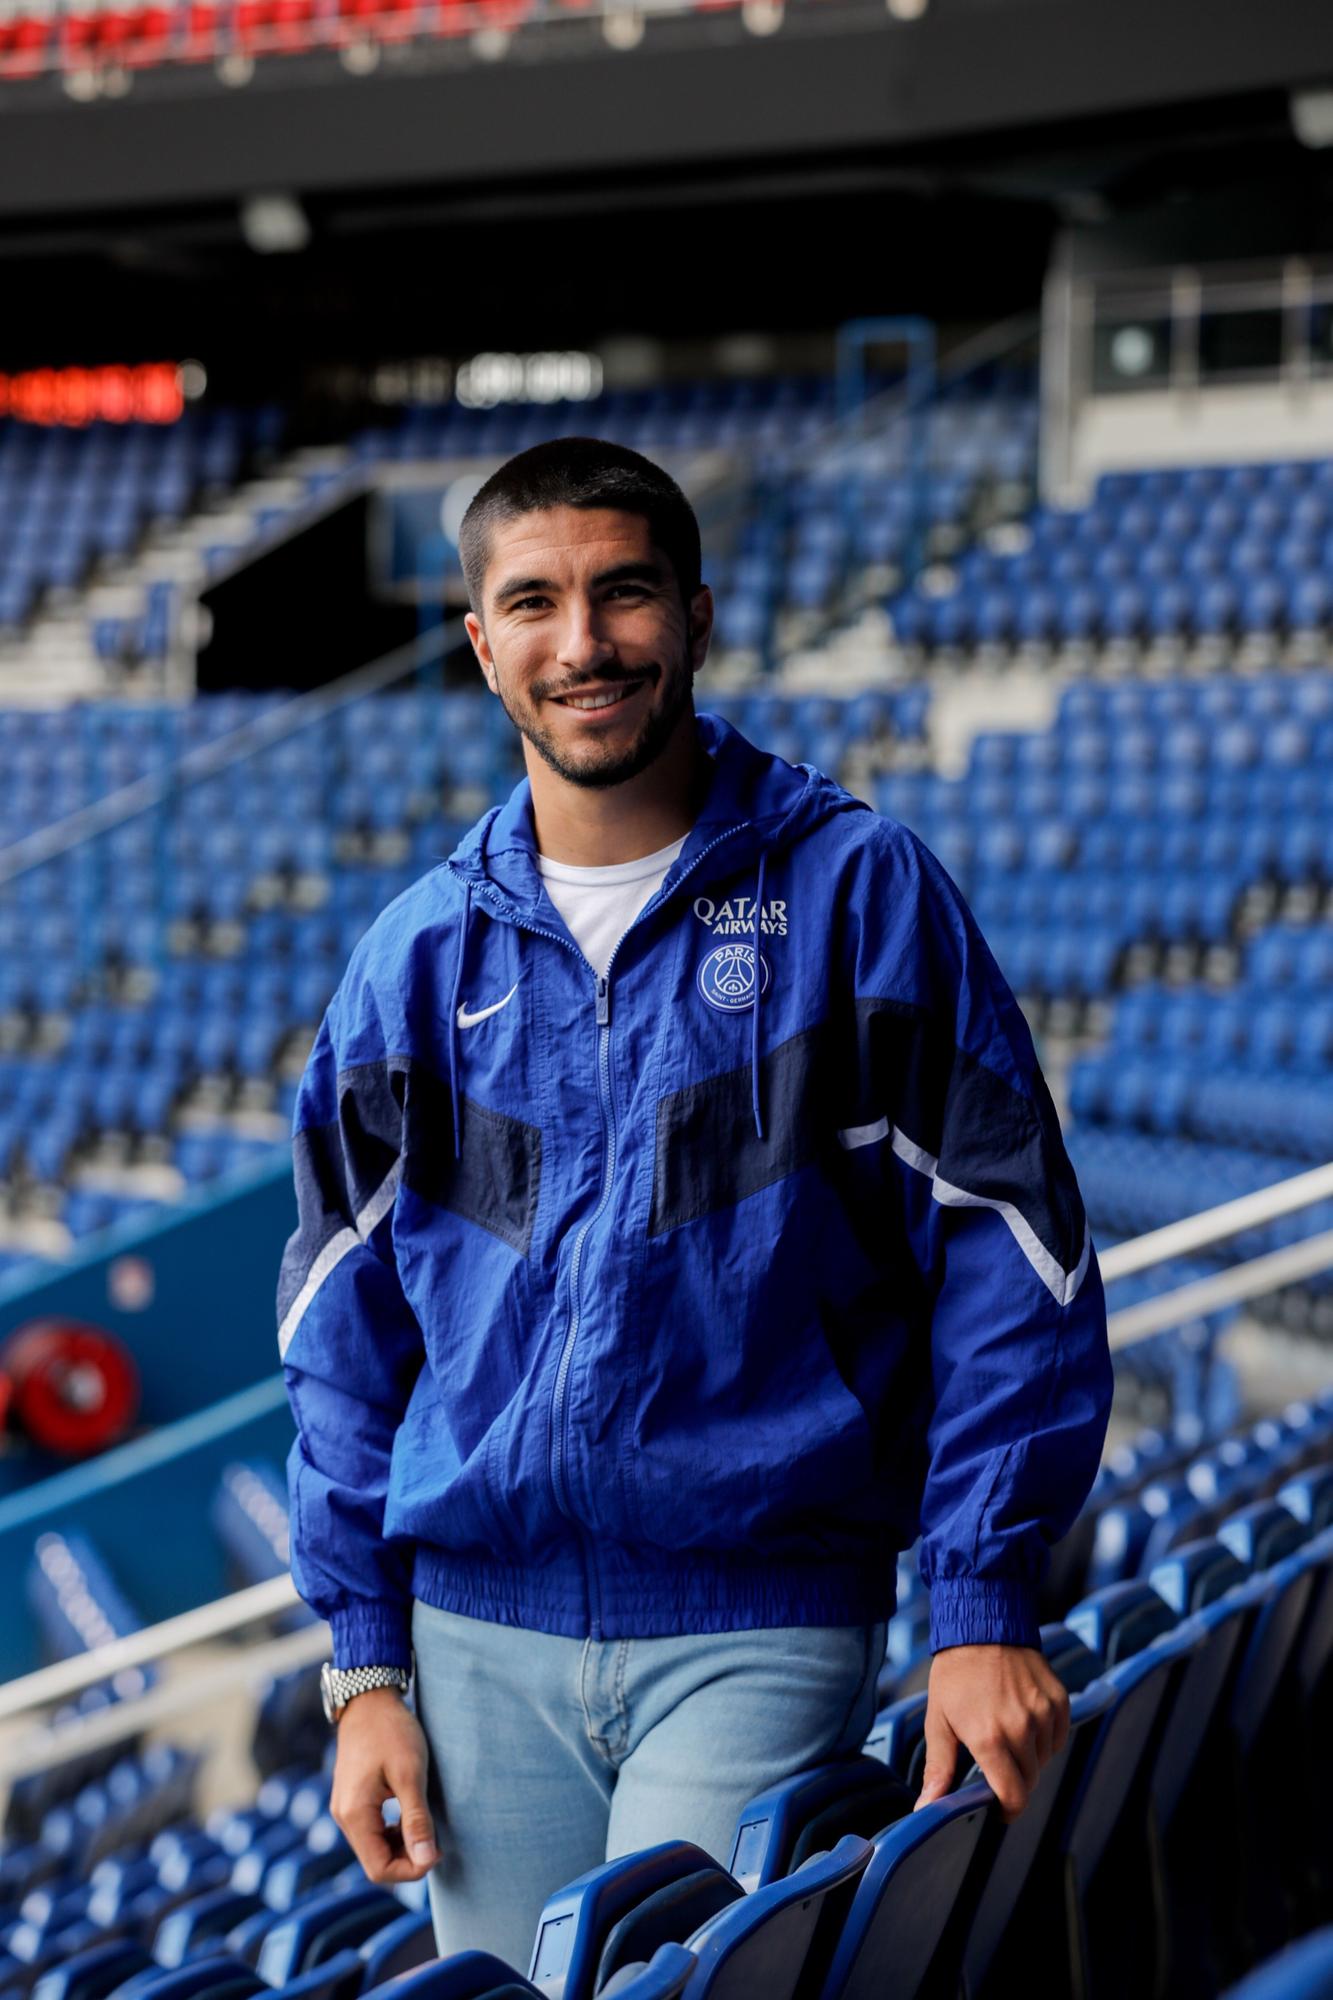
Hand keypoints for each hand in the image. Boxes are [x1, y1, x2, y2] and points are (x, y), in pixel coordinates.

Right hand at [329, 1686, 441, 1882]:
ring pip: (372, 1848)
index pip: (379, 1869)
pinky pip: (370, 1831)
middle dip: (407, 1859)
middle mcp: (343, 1816)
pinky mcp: (351, 1799)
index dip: (411, 1870)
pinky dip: (391, 1832)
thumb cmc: (392, 1732)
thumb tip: (426, 1860)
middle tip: (435, 1840)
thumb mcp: (410, 1774)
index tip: (437, 1852)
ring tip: (425, 1827)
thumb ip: (416, 1820)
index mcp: (354, 1815)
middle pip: (375, 1862)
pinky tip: (409, 1817)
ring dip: (400, 1846)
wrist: (369, 1699)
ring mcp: (344, 1808)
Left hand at [915, 1643, 1068, 1822]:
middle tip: (996, 1766)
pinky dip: (1045, 1738)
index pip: (1013, 1795)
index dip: (1008, 1810)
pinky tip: (1025, 1722)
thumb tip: (926, 1809)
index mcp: (989, 1738)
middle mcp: (1021, 1729)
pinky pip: (1058, 1736)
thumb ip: (939, 1769)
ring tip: (1007, 1736)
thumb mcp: (939, 1721)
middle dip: (1014, 1781)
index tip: (999, 1810)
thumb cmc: (955, 1675)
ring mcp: (1043, 1713)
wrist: (982, 1626)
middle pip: (1030, 1780)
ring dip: (1030, 1758)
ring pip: (1045, 1759)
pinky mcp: (1058, 1700)